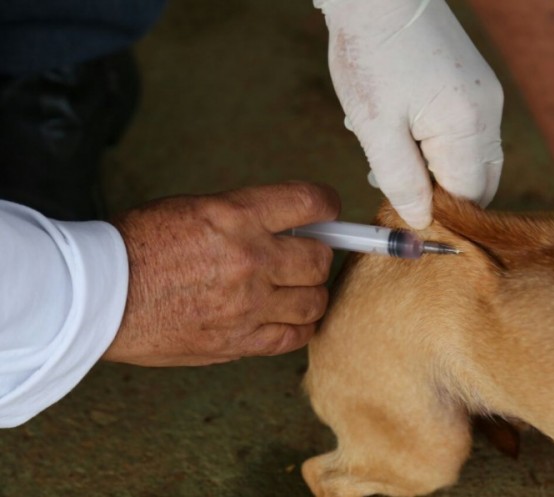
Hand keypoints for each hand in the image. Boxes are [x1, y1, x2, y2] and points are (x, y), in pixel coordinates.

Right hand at [102, 182, 339, 365]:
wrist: (100, 296)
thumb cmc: (140, 245)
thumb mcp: (195, 209)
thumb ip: (246, 217)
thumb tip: (289, 227)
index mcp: (237, 216)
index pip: (310, 202)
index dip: (328, 205)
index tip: (328, 211)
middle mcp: (250, 259)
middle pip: (320, 259)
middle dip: (318, 255)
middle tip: (304, 256)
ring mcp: (248, 304)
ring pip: (315, 301)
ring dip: (311, 293)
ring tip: (296, 289)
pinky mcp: (239, 341)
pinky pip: (294, 337)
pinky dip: (301, 326)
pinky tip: (290, 318)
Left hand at [316, 0, 503, 228]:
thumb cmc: (371, 56)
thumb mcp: (376, 128)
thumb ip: (400, 180)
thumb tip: (419, 218)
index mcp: (468, 126)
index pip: (466, 196)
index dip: (436, 210)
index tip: (400, 204)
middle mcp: (489, 113)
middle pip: (478, 181)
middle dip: (438, 191)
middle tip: (392, 178)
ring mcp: (487, 97)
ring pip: (471, 158)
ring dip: (434, 168)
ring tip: (390, 148)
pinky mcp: (477, 87)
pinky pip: (466, 133)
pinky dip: (438, 144)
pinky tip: (404, 128)